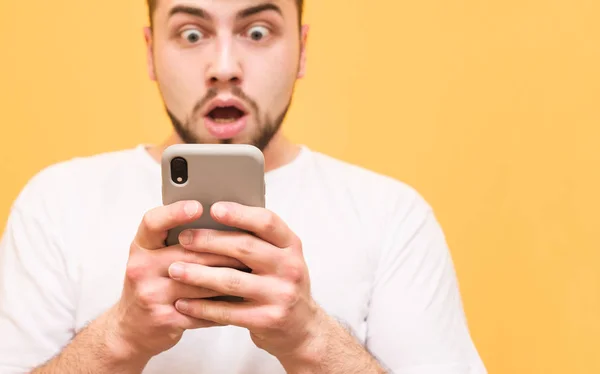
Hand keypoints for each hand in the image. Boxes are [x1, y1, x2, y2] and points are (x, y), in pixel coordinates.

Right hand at [108, 200, 248, 359]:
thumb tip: (219, 219)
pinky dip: (224, 303)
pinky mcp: (165, 319)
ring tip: (252, 269)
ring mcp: (151, 295)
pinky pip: (203, 309)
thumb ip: (176, 240)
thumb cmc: (152, 284)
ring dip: (230, 276)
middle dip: (224, 250)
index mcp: (141, 247)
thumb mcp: (153, 257)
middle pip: (189, 253)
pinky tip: (241, 297)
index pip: (153, 223)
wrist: (131, 329)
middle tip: (252, 245)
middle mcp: (141, 268)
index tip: (198, 206)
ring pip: (201, 281)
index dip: (175, 213)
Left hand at [166, 201, 323, 358]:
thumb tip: (212, 217)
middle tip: (184, 238)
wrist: (301, 328)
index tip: (213, 208)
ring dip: (198, 274)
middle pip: (244, 248)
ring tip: (174, 269)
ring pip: (231, 280)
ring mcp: (280, 295)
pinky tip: (183, 303)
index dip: (239, 213)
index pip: (267, 222)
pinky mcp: (267, 320)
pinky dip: (201, 307)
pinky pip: (228, 312)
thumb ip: (256, 240)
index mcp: (291, 245)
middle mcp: (290, 267)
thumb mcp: (279, 257)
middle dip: (209, 241)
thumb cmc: (280, 284)